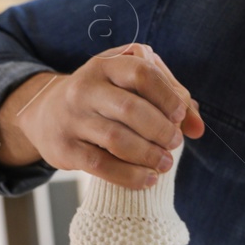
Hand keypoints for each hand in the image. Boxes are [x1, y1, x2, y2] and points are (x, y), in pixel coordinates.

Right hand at [0, 42, 203, 187]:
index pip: (142, 72)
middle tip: (175, 143)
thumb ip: (170, 99)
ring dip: (148, 155)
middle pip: (131, 109)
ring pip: (117, 140)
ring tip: (164, 164)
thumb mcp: (132, 86)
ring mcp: (72, 117)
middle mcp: (85, 87)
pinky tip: (147, 180)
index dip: (167, 96)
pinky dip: (129, 176)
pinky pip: (101, 165)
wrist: (46, 114)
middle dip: (161, 130)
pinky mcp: (64, 148)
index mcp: (106, 64)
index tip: (180, 115)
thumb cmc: (105, 98)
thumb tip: (197, 128)